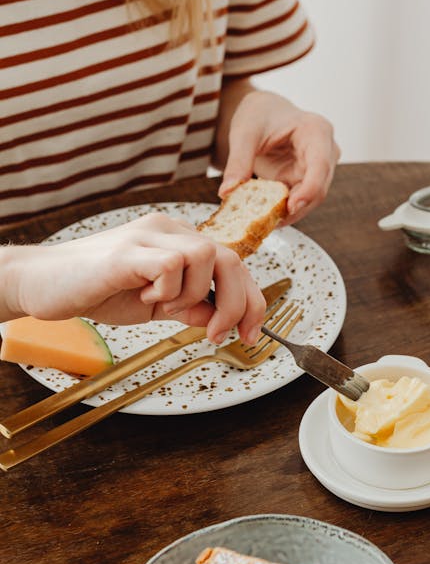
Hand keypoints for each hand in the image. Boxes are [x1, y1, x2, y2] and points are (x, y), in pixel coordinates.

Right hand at [2, 214, 265, 343]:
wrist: (43, 282)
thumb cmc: (97, 289)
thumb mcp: (154, 306)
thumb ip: (188, 306)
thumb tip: (218, 316)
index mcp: (180, 240)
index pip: (234, 263)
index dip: (251, 300)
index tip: (251, 334)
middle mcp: (169, 229)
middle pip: (231, 258)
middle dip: (236, 304)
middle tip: (216, 334)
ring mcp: (149, 235)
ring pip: (206, 256)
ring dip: (193, 295)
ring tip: (162, 306)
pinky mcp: (128, 250)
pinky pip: (172, 264)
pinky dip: (168, 290)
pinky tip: (144, 296)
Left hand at [216, 87, 339, 224]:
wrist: (263, 113)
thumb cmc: (259, 115)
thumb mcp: (245, 134)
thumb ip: (238, 162)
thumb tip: (226, 192)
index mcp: (316, 131)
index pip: (320, 165)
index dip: (309, 190)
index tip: (291, 207)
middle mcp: (325, 151)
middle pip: (318, 188)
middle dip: (295, 208)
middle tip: (268, 223)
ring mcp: (319, 168)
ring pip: (310, 199)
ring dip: (288, 212)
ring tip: (262, 223)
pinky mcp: (307, 180)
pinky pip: (299, 200)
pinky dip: (282, 210)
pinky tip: (264, 218)